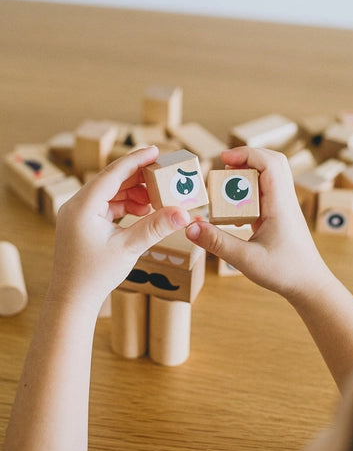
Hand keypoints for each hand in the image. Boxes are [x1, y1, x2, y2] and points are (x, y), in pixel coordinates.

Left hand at [48, 147, 189, 309]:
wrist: (72, 300)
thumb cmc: (94, 276)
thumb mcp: (129, 248)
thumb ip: (155, 226)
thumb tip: (183, 213)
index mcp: (82, 206)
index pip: (112, 174)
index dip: (136, 160)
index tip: (156, 151)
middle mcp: (76, 205)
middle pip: (111, 180)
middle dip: (138, 177)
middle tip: (163, 175)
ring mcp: (78, 214)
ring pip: (109, 192)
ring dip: (133, 192)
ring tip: (156, 199)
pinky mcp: (82, 223)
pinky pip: (106, 205)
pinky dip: (125, 205)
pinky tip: (142, 210)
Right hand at [186, 147, 327, 299]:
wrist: (310, 285)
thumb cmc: (285, 272)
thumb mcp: (246, 260)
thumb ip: (217, 242)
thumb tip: (190, 227)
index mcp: (281, 204)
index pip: (269, 163)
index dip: (246, 154)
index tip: (223, 158)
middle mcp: (285, 200)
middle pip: (271, 163)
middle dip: (244, 160)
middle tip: (221, 171)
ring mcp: (284, 207)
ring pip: (268, 177)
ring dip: (245, 177)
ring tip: (224, 190)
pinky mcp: (279, 215)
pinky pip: (264, 193)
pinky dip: (247, 193)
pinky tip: (233, 211)